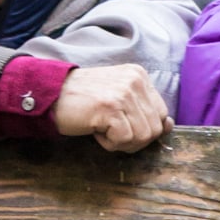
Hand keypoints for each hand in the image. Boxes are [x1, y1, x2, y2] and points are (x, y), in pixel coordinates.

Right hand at [51, 62, 172, 151]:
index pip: (162, 114)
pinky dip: (109, 143)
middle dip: (133, 139)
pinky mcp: (111, 107)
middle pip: (155, 129)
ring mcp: (124, 93)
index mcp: (139, 76)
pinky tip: (95, 129)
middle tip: (109, 130)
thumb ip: (143, 110)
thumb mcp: (118, 98)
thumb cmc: (83, 101)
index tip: (122, 126)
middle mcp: (135, 80)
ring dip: (121, 142)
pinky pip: (124, 140)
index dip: (143, 129)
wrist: (51, 95)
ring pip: (142, 137)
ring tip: (102, 128)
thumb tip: (168, 127)